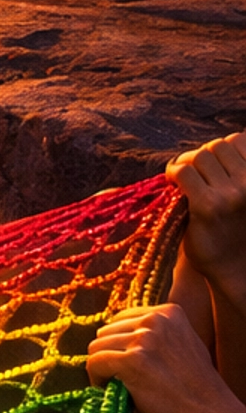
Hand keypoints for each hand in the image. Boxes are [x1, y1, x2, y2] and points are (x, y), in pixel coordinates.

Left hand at [87, 304, 245, 412]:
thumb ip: (157, 336)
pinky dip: (96, 380)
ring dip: (103, 369)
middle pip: (106, 332)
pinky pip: (94, 364)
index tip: (126, 365)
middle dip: (110, 356)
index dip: (119, 345)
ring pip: (96, 347)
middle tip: (121, 380)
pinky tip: (110, 392)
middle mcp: (156, 320)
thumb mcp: (183, 347)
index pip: (121, 319)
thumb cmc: (195, 390)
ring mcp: (144, 339)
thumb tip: (120, 335)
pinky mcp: (132, 361)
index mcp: (169, 312)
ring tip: (119, 387)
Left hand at [171, 132, 245, 306]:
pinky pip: (183, 173)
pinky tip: (173, 184)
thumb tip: (212, 147)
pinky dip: (174, 173)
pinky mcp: (209, 206)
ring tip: (182, 179)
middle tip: (191, 171)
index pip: (238, 140)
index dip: (220, 149)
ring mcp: (232, 194)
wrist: (237, 272)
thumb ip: (235, 172)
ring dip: (187, 163)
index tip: (210, 164)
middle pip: (217, 146)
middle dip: (201, 156)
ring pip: (199, 156)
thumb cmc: (241, 232)